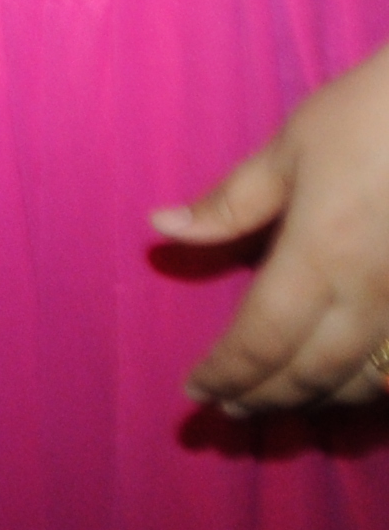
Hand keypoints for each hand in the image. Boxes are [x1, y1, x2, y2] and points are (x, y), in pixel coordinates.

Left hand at [155, 35, 388, 415]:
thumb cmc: (371, 118)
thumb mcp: (290, 150)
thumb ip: (232, 202)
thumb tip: (162, 228)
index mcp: (319, 258)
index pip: (260, 339)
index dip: (225, 373)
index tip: (193, 390)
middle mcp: (371, 296)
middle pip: (311, 373)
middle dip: (265, 398)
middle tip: (227, 410)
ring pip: (365, 381)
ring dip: (317, 400)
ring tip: (280, 403)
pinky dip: (371, 385)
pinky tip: (350, 384)